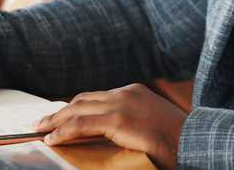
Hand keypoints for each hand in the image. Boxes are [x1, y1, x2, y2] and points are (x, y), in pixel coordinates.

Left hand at [36, 83, 186, 168]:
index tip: (60, 117)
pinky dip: (63, 131)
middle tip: (43, 122)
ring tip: (40, 130)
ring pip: (77, 109)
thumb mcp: (151, 123)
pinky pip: (82, 124)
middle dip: (60, 111)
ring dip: (56, 120)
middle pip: (83, 99)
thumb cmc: (177, 138)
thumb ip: (130, 121)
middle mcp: (126, 92)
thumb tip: (111, 133)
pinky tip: (52, 139)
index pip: (96, 97)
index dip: (75, 107)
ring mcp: (122, 104)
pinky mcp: (119, 120)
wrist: (193, 141)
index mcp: (134, 91)